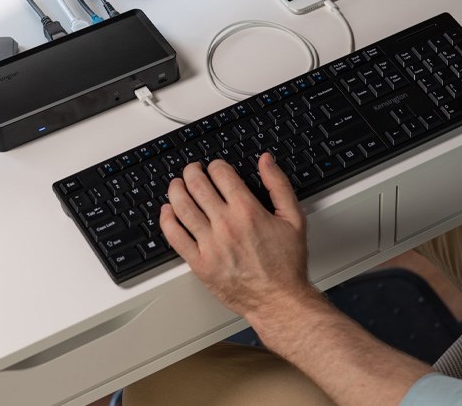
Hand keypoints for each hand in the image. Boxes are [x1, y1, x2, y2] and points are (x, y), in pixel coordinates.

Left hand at [160, 155, 318, 318]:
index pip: (221, 174)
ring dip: (175, 190)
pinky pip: (175, 236)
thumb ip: (279, 185)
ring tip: (177, 185)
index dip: (215, 165)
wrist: (279, 301)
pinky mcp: (200, 264)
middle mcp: (226, 225)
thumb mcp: (294, 219)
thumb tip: (265, 160)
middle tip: (191, 170)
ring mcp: (210, 245)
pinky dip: (167, 220)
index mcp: (247, 211)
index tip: (215, 167)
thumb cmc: (287, 264)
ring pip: (182, 207)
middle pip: (197, 186)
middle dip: (191, 171)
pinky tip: (167, 212)